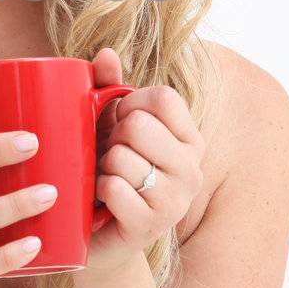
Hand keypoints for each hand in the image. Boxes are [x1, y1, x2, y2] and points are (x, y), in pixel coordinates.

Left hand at [81, 48, 207, 275]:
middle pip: (138, 125)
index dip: (128, 103)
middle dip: (111, 137)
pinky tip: (101, 201)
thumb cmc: (106, 170)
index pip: (162, 98)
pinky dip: (97, 190)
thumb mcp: (107, 123)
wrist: (96, 234)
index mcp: (190, 138)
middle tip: (109, 157)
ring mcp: (175, 201)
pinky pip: (114, 188)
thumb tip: (106, 53)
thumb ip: (107, 84)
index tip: (119, 122)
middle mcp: (192, 169)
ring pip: (121, 157)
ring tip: (105, 179)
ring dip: (100, 166)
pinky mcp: (150, 226)